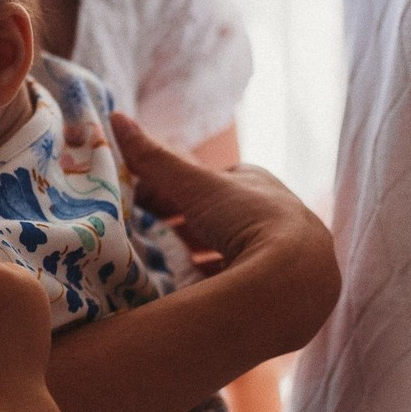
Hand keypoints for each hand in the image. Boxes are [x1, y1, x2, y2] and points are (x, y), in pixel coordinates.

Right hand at [110, 115, 339, 350]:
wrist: (294, 278)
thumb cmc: (250, 218)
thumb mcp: (195, 184)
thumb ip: (155, 159)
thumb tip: (115, 117)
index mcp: (257, 183)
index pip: (209, 180)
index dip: (175, 188)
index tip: (143, 201)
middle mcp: (270, 215)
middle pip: (217, 217)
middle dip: (184, 224)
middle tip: (147, 233)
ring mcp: (275, 254)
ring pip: (227, 250)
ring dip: (197, 256)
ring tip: (162, 265)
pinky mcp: (274, 288)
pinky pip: (235, 282)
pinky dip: (210, 284)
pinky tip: (190, 293)